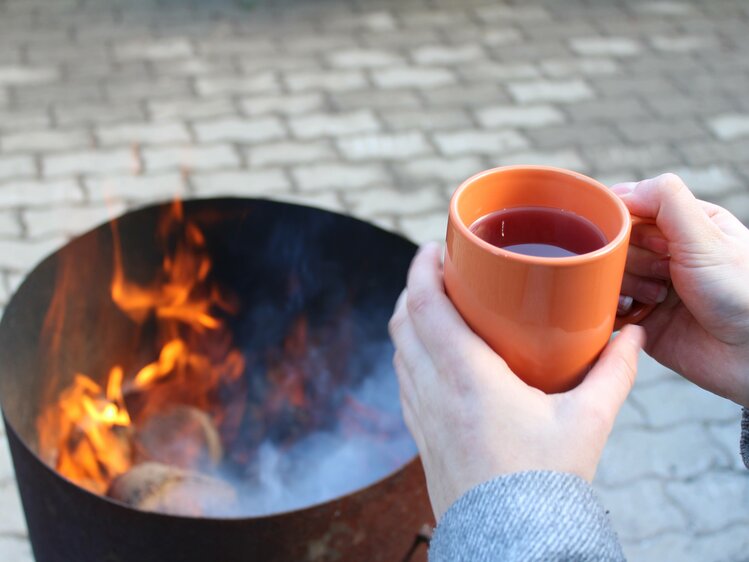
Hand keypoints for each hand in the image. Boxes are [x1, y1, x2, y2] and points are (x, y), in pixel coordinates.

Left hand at [389, 243, 643, 520]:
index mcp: (465, 376)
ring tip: (437, 306)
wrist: (510, 543)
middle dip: (414, 287)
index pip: (425, 306)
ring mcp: (421, 413)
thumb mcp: (587, 422)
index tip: (432, 248)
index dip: (421, 269)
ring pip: (399, 350)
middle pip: (404, 320)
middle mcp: (432, 389)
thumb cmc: (544, 484)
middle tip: (439, 271)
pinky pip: (404, 379)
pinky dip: (410, 353)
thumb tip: (632, 337)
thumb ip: (613, 374)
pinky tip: (435, 356)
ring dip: (410, 319)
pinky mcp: (420, 435)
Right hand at [613, 174, 748, 406]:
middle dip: (633, 259)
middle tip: (664, 274)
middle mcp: (666, 252)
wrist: (748, 358)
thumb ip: (666, 201)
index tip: (655, 244)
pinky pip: (605, 306)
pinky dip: (613, 309)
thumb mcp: (706, 236)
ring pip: (606, 273)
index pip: (631, 208)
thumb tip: (620, 190)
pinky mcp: (639, 317)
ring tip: (658, 299)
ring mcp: (650, 284)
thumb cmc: (741, 294)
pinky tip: (637, 314)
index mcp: (685, 224)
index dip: (630, 224)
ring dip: (627, 285)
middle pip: (615, 242)